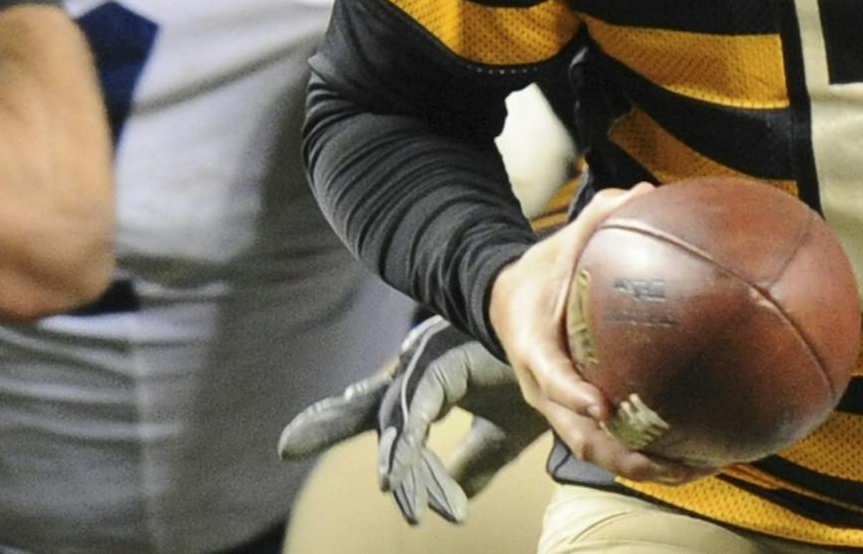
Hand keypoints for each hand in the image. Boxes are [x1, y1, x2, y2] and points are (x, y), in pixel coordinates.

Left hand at [277, 316, 548, 524]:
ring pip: (399, 417)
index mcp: (432, 380)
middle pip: (375, 403)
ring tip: (393, 493)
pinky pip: (421, 410)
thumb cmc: (539, 387)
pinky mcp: (450, 364)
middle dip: (328, 421)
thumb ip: (469, 465)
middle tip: (287, 444)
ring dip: (396, 459)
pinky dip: (410, 444)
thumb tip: (452, 502)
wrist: (576, 362)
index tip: (290, 442)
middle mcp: (426, 365)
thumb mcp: (498, 440)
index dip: (335, 418)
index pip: (380, 407)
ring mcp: (435, 361)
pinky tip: (397, 474)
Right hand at [486, 185, 709, 485]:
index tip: (603, 406)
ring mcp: (560, 409)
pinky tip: (692, 455)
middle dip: (624, 455)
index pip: (550, 377)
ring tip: (695, 469)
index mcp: (533, 347)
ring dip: (642, 468)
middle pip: (579, 437)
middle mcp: (544, 389)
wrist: (507, 300)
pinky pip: (610, 444)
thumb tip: (646, 191)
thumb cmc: (542, 269)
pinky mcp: (578, 415)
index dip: (573, 396)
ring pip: (597, 453)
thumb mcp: (562, 241)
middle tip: (670, 460)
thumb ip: (599, 218)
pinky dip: (645, 455)